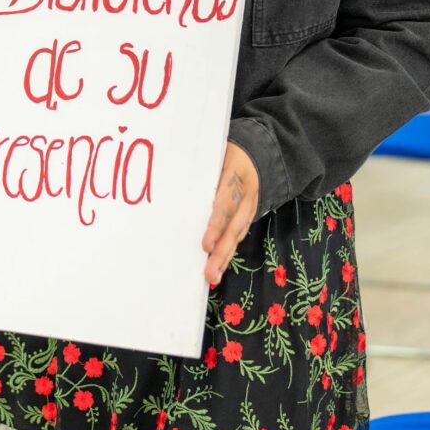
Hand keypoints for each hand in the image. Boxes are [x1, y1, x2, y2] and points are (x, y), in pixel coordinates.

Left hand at [202, 141, 259, 286]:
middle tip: (209, 273)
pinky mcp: (248, 215)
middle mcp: (247, 193)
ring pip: (238, 234)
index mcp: (237, 173)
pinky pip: (238, 235)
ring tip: (212, 277)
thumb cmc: (227, 152)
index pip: (226, 203)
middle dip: (222, 251)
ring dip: (225, 256)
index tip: (205, 245)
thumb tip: (170, 182)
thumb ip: (200, 168)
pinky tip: (217, 267)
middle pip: (234, 226)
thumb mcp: (217, 152)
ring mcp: (250, 206)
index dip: (217, 225)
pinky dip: (228, 252)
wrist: (258, 151)